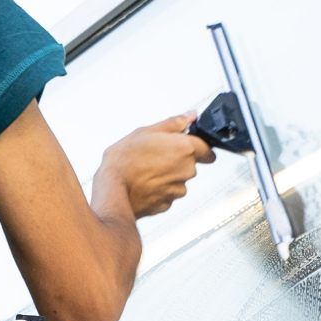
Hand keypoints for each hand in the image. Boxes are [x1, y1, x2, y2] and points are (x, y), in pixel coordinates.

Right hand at [93, 114, 216, 218]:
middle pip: (191, 163)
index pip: (207, 147)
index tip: (189, 145)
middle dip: (178, 159)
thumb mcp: (146, 131)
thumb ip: (173, 123)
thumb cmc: (125, 160)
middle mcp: (187, 170)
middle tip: (156, 155)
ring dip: (168, 175)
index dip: (198, 145)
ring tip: (146, 169)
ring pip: (179, 179)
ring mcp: (178, 189)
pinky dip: (159, 188)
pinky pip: (168, 193)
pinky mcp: (168, 204)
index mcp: (185, 149)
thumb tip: (189, 116)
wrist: (113, 189)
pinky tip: (144, 182)